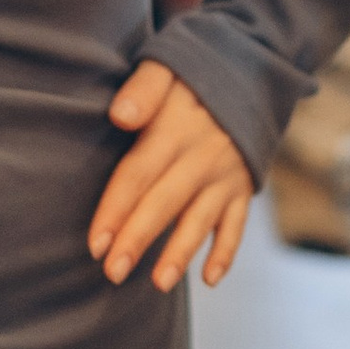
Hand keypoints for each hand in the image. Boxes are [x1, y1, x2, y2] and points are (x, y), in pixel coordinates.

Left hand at [91, 60, 253, 291]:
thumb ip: (143, 89)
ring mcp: (228, 173)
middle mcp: (203, 155)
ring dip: (180, 253)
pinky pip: (238, 223)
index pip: (138, 173)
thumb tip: (120, 116)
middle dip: (138, 239)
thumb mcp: (167, 65)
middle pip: (164, 203)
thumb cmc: (192, 72)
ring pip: (201, 219)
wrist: (254, 68)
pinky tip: (210, 279)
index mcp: (176, 128)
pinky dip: (226, 251)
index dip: (115, 209)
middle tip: (113, 273)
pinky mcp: (246, 185)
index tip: (95, 243)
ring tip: (159, 283)